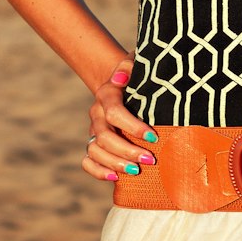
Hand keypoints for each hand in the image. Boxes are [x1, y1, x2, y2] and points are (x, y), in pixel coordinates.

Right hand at [81, 50, 158, 183]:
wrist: (125, 84)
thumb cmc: (138, 75)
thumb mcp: (138, 63)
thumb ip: (130, 64)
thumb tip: (120, 77)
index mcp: (107, 94)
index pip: (115, 113)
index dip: (133, 127)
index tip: (153, 136)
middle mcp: (97, 114)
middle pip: (105, 137)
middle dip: (128, 151)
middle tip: (150, 160)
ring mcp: (94, 130)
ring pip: (95, 150)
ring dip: (116, 163)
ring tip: (137, 171)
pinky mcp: (95, 143)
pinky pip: (88, 161)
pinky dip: (98, 171)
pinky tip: (116, 177)